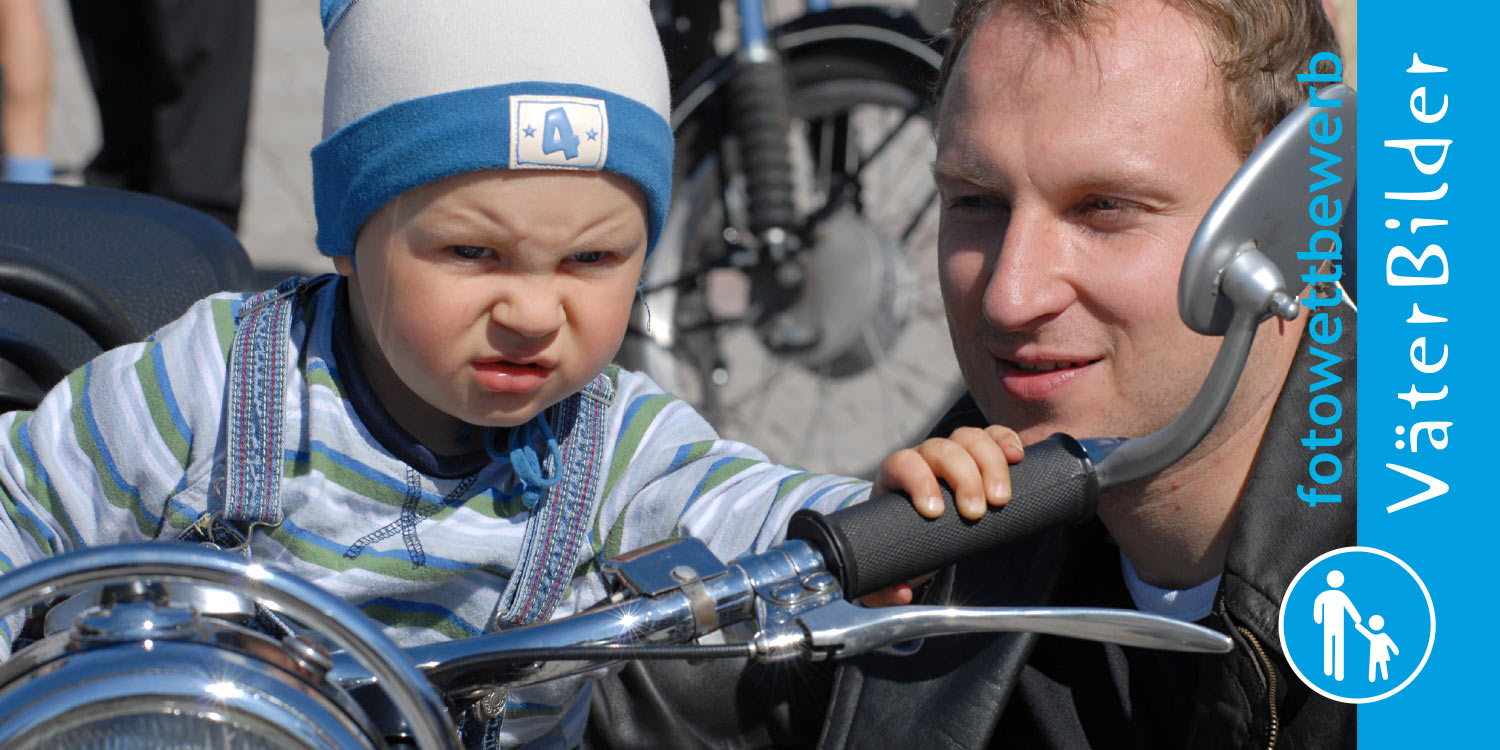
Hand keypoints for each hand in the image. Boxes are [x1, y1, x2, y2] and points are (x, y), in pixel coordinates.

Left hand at [859, 426, 1023, 607]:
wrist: (916, 533)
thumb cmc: (899, 546)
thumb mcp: (886, 567)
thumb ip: (884, 589)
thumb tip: (902, 592)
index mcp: (895, 478)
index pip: (902, 463)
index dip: (918, 480)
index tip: (935, 512)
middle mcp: (922, 459)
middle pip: (941, 448)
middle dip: (963, 478)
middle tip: (976, 513)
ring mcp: (951, 453)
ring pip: (968, 438)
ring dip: (989, 462)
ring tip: (1001, 498)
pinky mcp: (978, 454)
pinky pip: (991, 436)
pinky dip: (1005, 440)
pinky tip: (1018, 457)